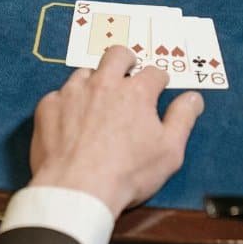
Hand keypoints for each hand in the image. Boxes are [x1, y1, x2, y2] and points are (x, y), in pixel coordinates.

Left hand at [27, 45, 204, 215]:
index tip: (158, 86)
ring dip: (94, 81)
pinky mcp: (48, 105)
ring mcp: (72, 92)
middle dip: (125, 60)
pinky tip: (69, 122)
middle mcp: (103, 83)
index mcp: (136, 91)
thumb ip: (182, 119)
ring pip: (85, 73)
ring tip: (96, 100)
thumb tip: (194, 97)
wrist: (77, 188)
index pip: (153, 72)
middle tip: (127, 73)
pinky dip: (67, 104)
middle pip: (116, 55)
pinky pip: (59, 95)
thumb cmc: (129, 172)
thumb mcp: (169, 151)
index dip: (158, 79)